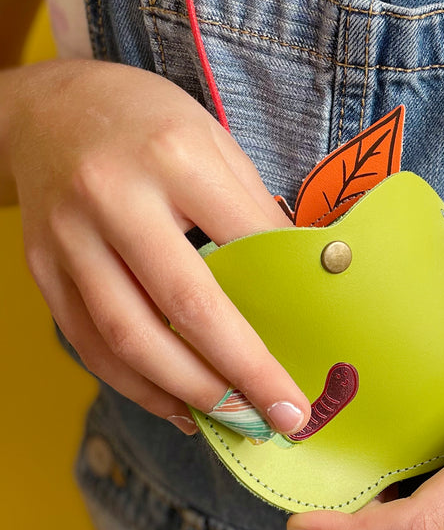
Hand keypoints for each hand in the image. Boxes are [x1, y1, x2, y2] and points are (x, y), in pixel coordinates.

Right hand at [7, 60, 309, 434]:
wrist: (47, 107)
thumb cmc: (147, 122)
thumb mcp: (214, 142)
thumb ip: (252, 209)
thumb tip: (299, 276)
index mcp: (173, 156)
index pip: (245, 244)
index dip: (287, 307)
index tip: (316, 351)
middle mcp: (113, 198)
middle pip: (185, 306)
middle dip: (242, 375)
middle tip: (284, 419)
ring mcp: (69, 238)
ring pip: (130, 337)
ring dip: (189, 392)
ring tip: (236, 421)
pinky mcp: (42, 269)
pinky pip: (89, 343)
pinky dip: (135, 385)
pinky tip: (177, 405)